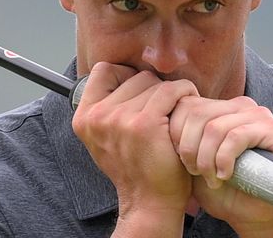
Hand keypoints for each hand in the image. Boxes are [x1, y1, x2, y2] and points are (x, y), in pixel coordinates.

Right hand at [71, 62, 198, 234]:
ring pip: (153, 83)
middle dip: (152, 88)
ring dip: (170, 93)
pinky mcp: (144, 124)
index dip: (125, 75)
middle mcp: (97, 117)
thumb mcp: (108, 137)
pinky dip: (185, 93)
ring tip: (175, 110)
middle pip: (133, 76)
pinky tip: (188, 104)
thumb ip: (110, 106)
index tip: (140, 92)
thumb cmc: (136, 168)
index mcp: (84, 118)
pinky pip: (170, 91)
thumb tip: (126, 72)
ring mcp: (119, 119)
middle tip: (163, 107)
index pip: (103, 71)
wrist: (149, 201)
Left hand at [169, 96, 272, 236]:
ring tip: (210, 178)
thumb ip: (180, 137)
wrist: (251, 213)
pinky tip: (224, 176)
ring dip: (206, 158)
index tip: (179, 160)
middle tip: (193, 172)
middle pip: (198, 113)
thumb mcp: (193, 158)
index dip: (175, 133)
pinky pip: (236, 137)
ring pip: (215, 127)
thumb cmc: (220, 186)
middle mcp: (241, 105)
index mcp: (221, 106)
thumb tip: (160, 118)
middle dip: (189, 148)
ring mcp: (259, 115)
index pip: (186, 103)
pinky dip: (223, 159)